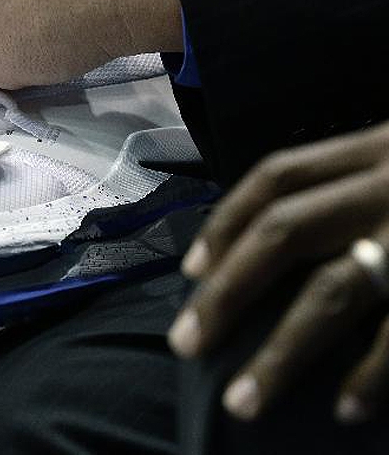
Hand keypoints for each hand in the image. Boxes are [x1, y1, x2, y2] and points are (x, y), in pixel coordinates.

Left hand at [169, 121, 388, 423]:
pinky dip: (376, 374)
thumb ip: (362, 179)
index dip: (227, 221)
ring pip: (336, 292)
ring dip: (282, 353)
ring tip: (243, 402)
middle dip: (227, 290)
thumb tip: (284, 233)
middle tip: (185, 342)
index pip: (277, 176)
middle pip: (285, 231)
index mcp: (379, 147)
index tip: (191, 270)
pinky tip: (347, 409)